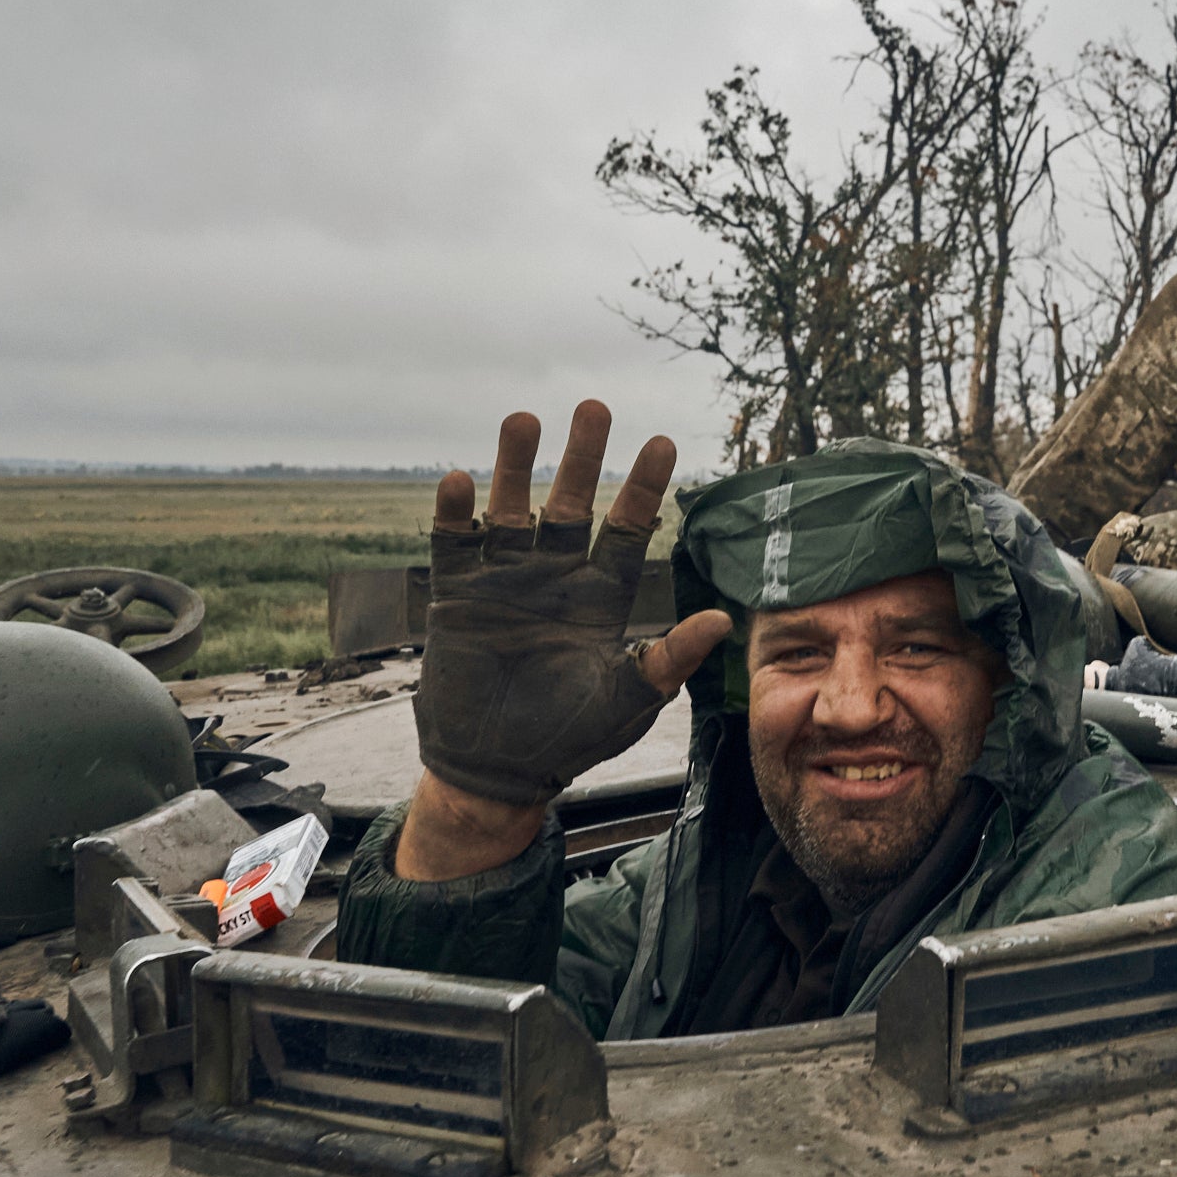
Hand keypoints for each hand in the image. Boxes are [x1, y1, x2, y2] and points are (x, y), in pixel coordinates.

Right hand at [393, 400, 731, 880]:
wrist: (497, 770)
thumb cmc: (570, 737)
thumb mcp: (627, 699)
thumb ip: (668, 659)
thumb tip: (721, 619)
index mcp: (601, 594)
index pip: (628, 526)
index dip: (644, 486)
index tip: (663, 441)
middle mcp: (555, 576)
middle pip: (572, 503)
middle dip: (584, 456)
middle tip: (596, 407)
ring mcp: (505, 581)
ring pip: (512, 510)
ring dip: (514, 466)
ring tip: (524, 419)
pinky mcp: (457, 598)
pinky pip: (455, 546)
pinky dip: (457, 515)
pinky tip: (460, 479)